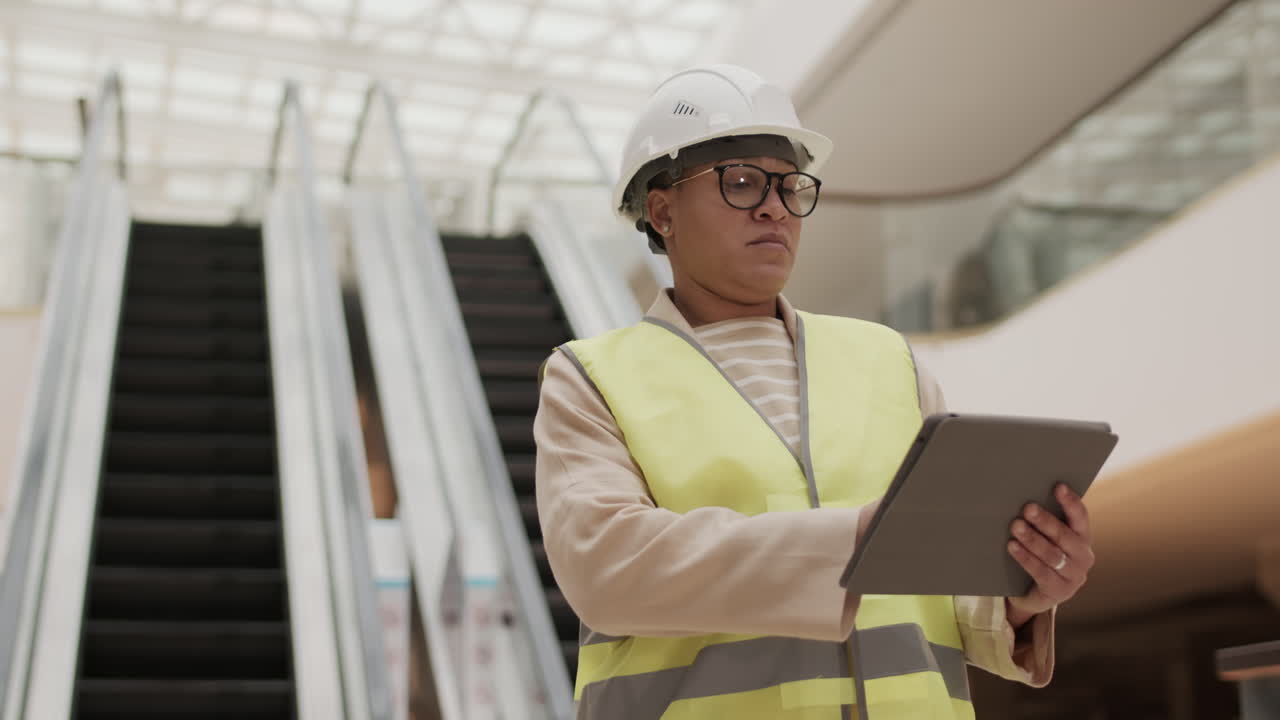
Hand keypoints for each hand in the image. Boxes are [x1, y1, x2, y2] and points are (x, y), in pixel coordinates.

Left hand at [1005, 483, 1094, 627]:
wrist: (1034, 594)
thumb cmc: (1040, 556)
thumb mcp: (1046, 538)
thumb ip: (1043, 522)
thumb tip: (1024, 498)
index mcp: (1083, 538)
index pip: (1080, 517)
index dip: (1070, 502)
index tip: (1058, 486)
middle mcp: (1084, 556)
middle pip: (1064, 535)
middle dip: (1045, 520)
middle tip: (1027, 508)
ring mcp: (1074, 576)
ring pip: (1052, 554)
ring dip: (1032, 539)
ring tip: (1015, 526)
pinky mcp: (1059, 591)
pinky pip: (1040, 572)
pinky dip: (1025, 558)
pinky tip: (1012, 547)